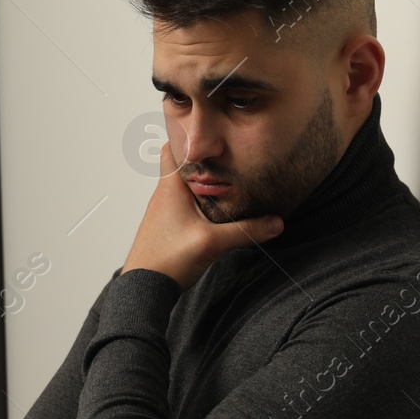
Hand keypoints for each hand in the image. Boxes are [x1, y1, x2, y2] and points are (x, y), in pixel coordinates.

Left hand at [120, 139, 281, 290]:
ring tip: (223, 180)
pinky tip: (211, 210)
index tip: (205, 130)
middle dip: (200, 159)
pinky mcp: (165, 228)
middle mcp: (163, 196)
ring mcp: (162, 212)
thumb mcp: (212, 242)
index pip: (172, 149)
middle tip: (224, 154)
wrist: (143, 288)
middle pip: (180, 167)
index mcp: (170, 188)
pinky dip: (195, 201)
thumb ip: (246, 230)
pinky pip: (180, 205)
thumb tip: (276, 222)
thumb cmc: (167, 260)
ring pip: (181, 187)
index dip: (185, 136)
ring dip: (199, 182)